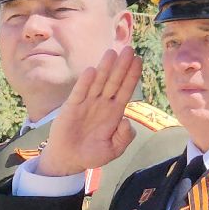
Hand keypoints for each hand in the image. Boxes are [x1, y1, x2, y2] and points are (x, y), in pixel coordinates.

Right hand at [38, 46, 141, 177]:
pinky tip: (91, 71)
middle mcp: (102, 104)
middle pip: (114, 81)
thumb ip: (124, 137)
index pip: (126, 90)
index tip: (139, 61)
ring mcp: (87, 103)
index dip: (132, 76)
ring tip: (112, 53)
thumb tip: (128, 121)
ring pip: (98, 82)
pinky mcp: (72, 107)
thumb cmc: (92, 154)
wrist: (69, 160)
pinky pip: (80, 92)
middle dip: (122, 66)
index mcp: (114, 113)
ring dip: (105, 68)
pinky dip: (85, 82)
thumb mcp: (113, 150)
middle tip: (129, 49)